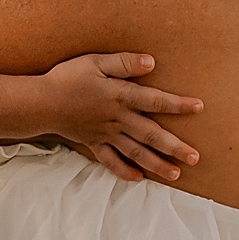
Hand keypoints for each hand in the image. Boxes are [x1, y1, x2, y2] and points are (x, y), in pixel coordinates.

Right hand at [40, 53, 202, 182]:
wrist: (40, 103)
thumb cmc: (67, 78)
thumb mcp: (95, 62)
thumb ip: (124, 63)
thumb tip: (151, 62)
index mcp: (120, 96)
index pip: (155, 101)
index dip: (178, 104)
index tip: (198, 107)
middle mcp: (117, 119)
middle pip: (151, 135)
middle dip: (174, 147)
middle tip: (196, 158)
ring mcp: (106, 135)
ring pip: (136, 152)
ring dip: (157, 164)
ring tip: (176, 174)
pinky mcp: (94, 143)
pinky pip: (111, 161)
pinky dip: (124, 171)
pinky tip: (139, 178)